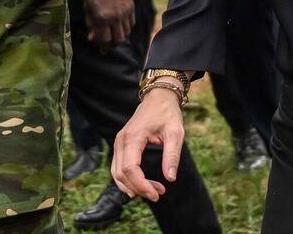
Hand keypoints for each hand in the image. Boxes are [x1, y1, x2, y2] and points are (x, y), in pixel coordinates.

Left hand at [84, 0, 134, 44]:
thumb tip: (93, 39)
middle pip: (118, 39)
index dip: (102, 46)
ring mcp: (125, 12)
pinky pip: (132, 24)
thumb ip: (90, 25)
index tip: (101, 48)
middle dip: (113, 43)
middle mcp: (115, 16)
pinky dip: (126, 26)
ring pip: (126, 32)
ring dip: (120, 34)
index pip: (105, 40)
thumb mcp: (88, 9)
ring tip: (113, 32)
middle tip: (108, 43)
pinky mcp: (131, 7)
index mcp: (102, 17)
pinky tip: (119, 24)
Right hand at [112, 85, 185, 200]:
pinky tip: (140, 185)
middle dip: (139, 188)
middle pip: (121, 173)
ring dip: (132, 186)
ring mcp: (119, 142)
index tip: (157, 194)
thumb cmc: (167, 113)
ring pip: (117, 172)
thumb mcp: (175, 133)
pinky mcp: (121, 145)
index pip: (130, 168)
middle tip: (158, 194)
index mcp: (133, 137)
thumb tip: (170, 178)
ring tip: (153, 191)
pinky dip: (127, 179)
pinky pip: (118, 167)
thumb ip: (172, 156)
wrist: (159, 97)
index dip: (141, 185)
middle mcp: (122, 140)